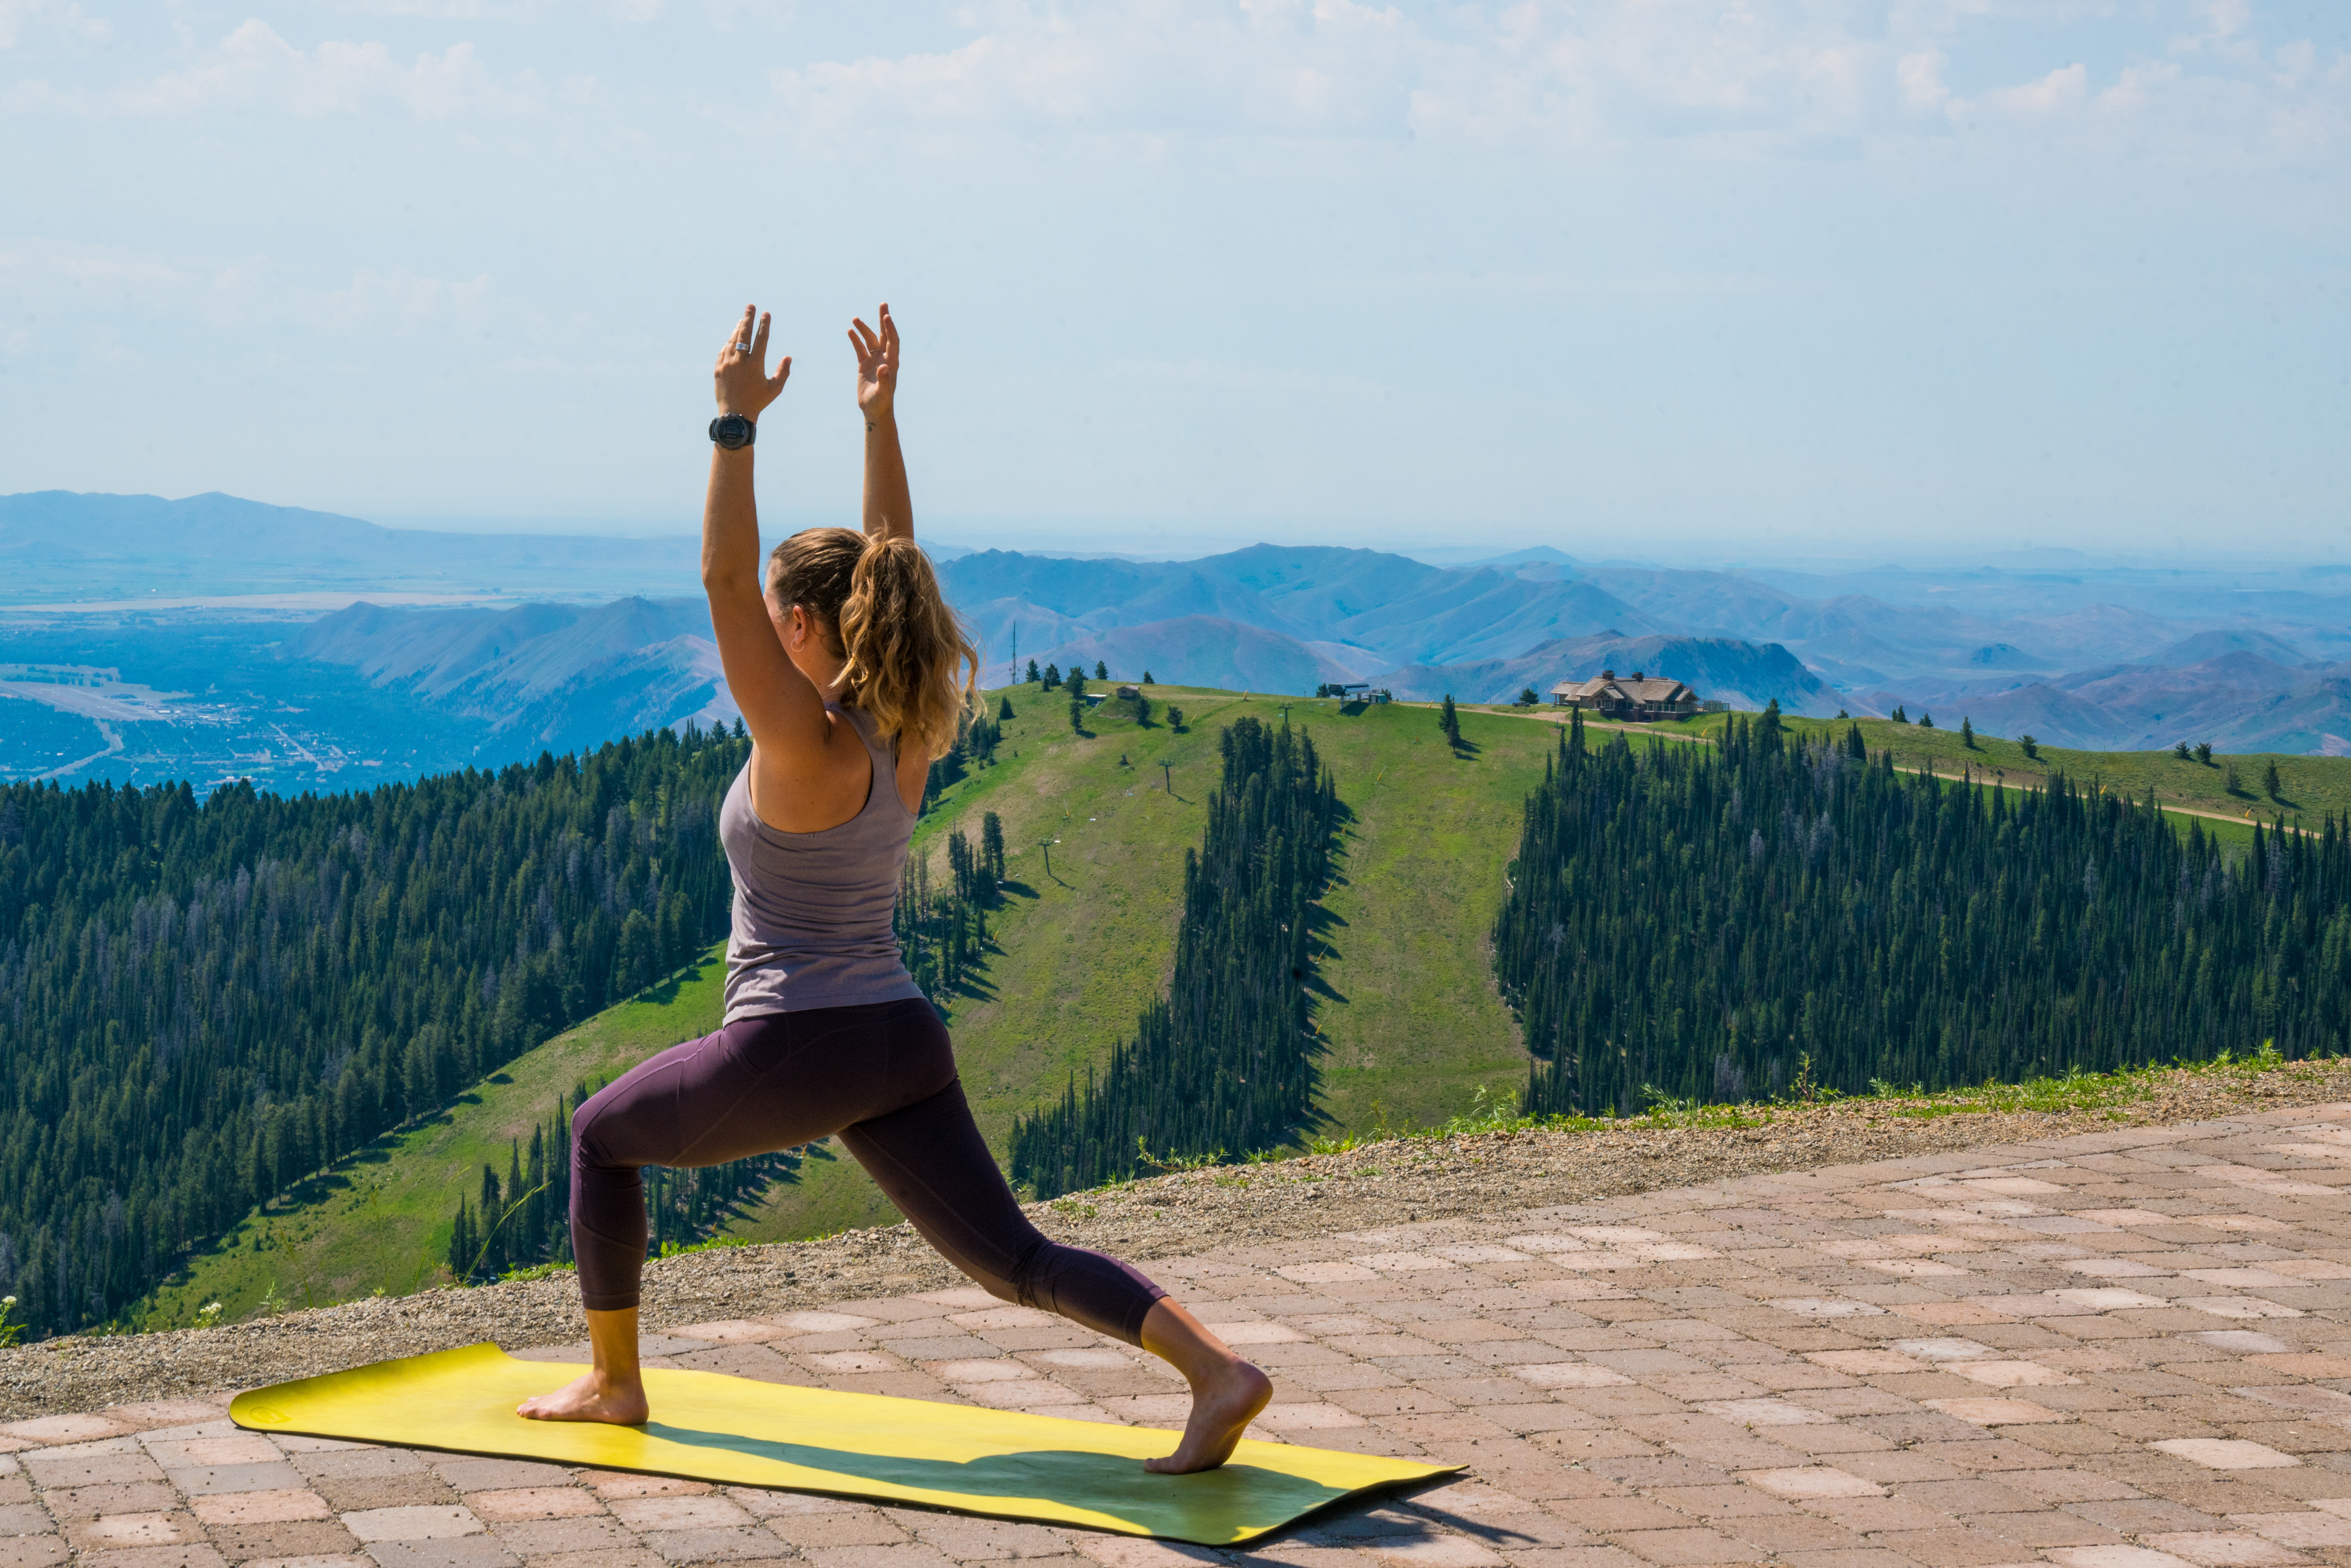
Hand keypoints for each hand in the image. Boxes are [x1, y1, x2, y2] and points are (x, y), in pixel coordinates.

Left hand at [714, 305, 790, 421]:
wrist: (735, 416)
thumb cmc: (758, 402)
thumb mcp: (775, 389)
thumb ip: (783, 372)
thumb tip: (788, 357)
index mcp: (755, 365)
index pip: (761, 339)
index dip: (764, 325)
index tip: (766, 314)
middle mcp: (740, 362)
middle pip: (744, 334)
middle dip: (748, 318)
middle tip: (750, 306)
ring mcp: (727, 364)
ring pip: (732, 341)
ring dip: (738, 329)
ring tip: (743, 320)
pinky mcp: (718, 369)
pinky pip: (723, 351)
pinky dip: (729, 343)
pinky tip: (733, 338)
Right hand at [849, 304, 898, 420]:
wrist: (874, 410)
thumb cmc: (881, 402)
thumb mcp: (883, 392)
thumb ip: (884, 379)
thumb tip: (884, 367)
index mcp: (892, 362)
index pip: (893, 341)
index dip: (890, 328)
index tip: (886, 316)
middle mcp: (884, 358)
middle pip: (884, 335)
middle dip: (883, 320)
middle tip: (883, 304)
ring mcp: (874, 360)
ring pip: (869, 340)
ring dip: (863, 329)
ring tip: (855, 319)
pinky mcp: (864, 365)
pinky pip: (859, 349)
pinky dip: (855, 340)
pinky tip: (850, 331)